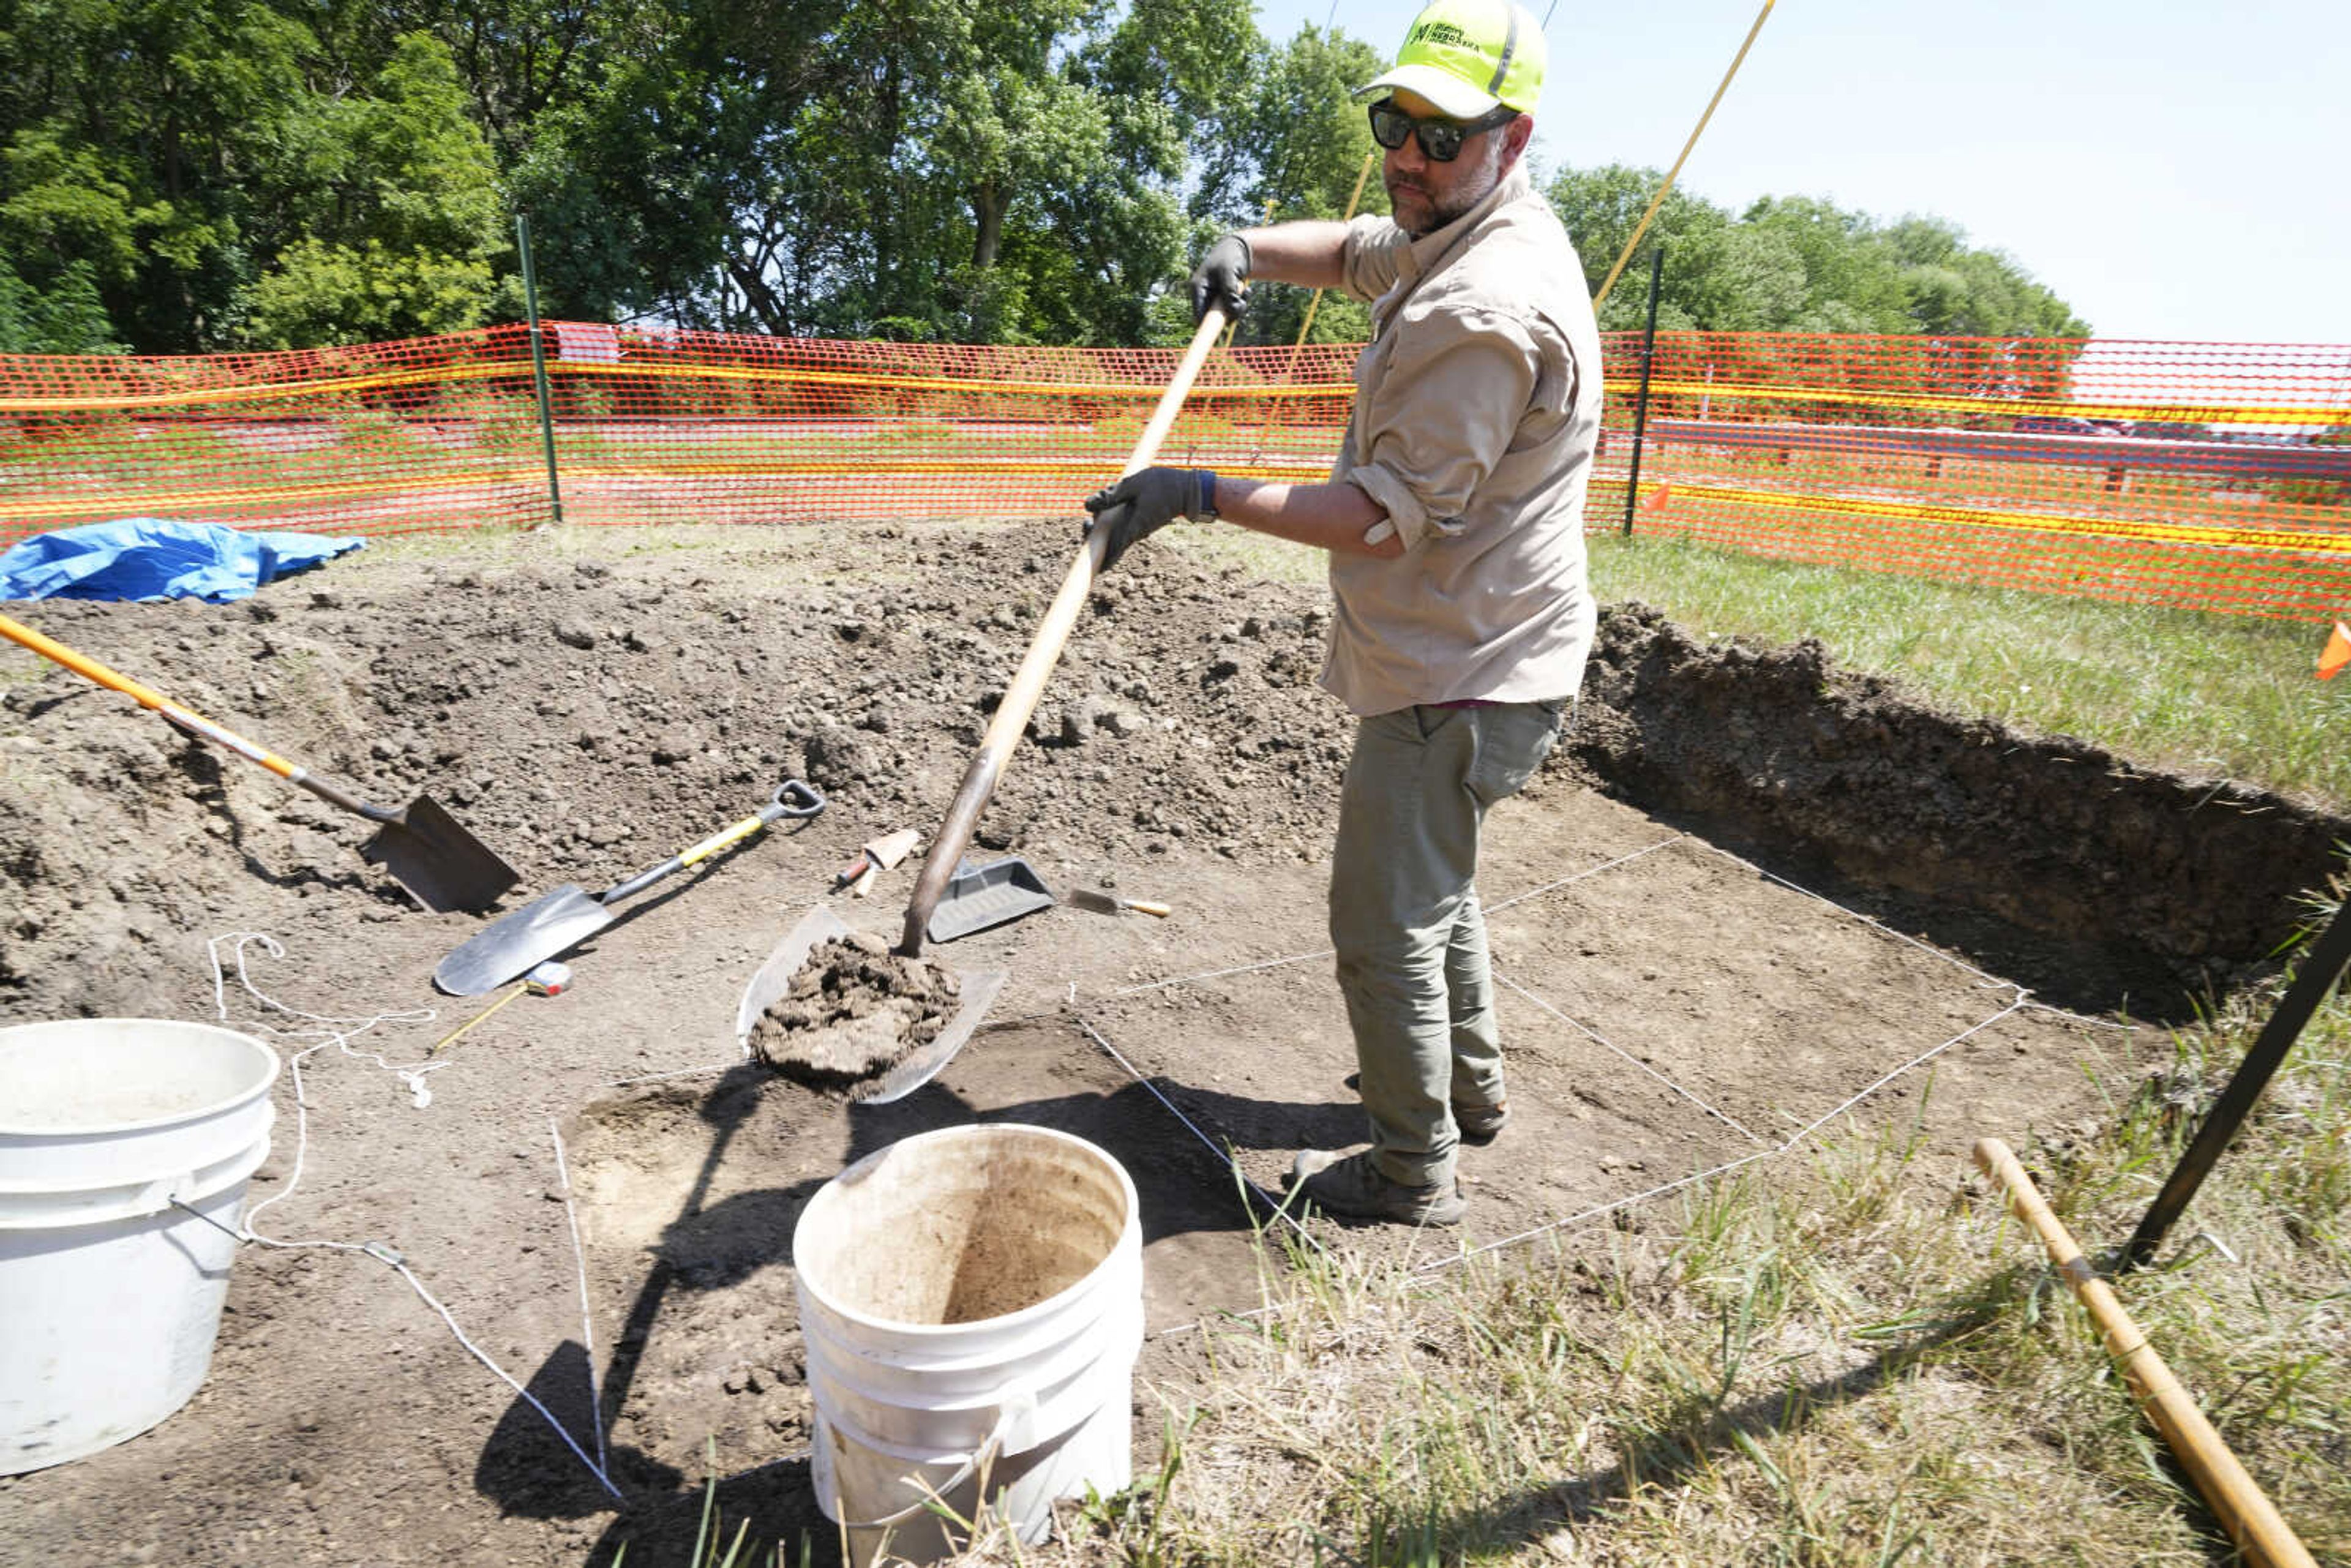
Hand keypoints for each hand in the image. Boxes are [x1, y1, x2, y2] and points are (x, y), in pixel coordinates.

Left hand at [1083, 467, 1215, 571]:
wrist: (1189, 490)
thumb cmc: (1164, 485)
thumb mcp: (1133, 484)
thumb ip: (1110, 495)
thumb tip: (1086, 505)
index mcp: (1131, 528)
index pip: (1110, 553)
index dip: (1094, 561)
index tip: (1084, 558)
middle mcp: (1133, 533)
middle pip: (1108, 547)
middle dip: (1092, 539)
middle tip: (1087, 522)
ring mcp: (1136, 529)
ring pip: (1113, 536)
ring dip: (1101, 527)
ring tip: (1098, 507)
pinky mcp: (1139, 522)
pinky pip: (1121, 527)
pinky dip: (1110, 521)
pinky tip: (1109, 505)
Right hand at [1190, 233, 1250, 324]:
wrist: (1239, 248)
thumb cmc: (1230, 256)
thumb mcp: (1228, 273)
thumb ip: (1229, 293)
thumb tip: (1231, 313)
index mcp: (1198, 288)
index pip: (1198, 315)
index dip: (1208, 326)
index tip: (1218, 336)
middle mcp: (1203, 294)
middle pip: (1213, 318)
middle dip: (1229, 313)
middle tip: (1241, 303)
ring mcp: (1213, 297)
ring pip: (1225, 314)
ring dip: (1238, 307)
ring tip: (1246, 293)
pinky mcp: (1223, 297)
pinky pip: (1232, 308)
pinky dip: (1241, 303)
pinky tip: (1246, 292)